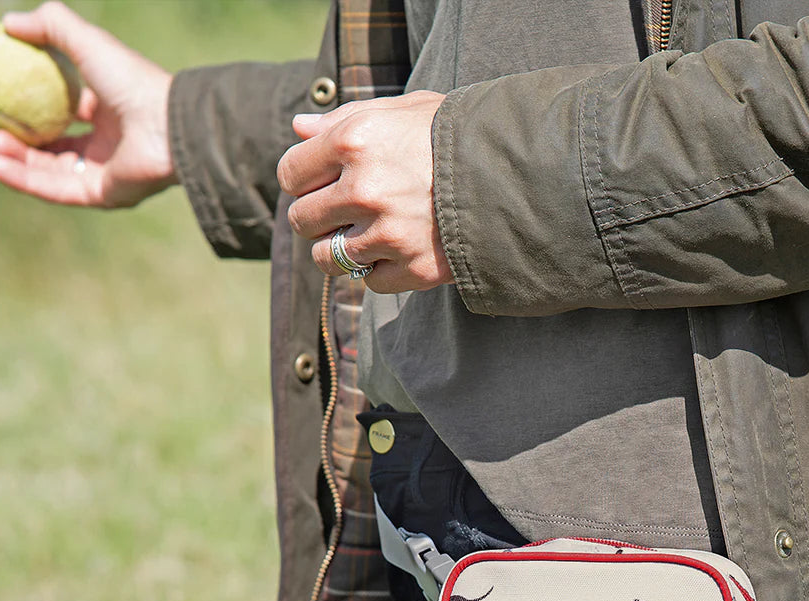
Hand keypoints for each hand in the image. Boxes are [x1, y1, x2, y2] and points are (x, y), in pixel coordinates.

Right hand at [0, 2, 174, 207]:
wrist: (166, 126)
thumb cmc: (132, 82)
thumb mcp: (86, 42)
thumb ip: (50, 26)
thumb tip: (8, 24)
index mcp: (109, 111)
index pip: (65, 112)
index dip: (31, 107)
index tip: (0, 98)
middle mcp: (109, 144)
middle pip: (56, 147)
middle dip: (20, 141)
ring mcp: (107, 172)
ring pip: (52, 171)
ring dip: (18, 162)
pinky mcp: (104, 196)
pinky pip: (57, 190)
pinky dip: (25, 180)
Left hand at [276, 91, 454, 292]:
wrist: (517, 174)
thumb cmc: (455, 136)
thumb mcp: (403, 110)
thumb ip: (346, 120)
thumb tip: (298, 128)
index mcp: (355, 140)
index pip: (291, 173)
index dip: (304, 178)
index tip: (322, 181)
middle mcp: (365, 189)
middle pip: (302, 219)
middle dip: (317, 217)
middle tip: (342, 212)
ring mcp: (388, 235)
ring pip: (328, 258)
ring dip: (340, 249)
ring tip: (366, 235)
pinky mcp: (412, 270)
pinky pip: (369, 281)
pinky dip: (379, 270)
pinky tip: (399, 250)